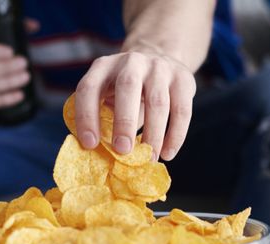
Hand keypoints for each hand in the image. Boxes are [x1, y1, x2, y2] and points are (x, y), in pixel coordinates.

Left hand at [74, 51, 196, 160]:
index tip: (90, 144)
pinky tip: (167, 153)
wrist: (159, 58)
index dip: (86, 116)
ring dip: (153, 134)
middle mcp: (131, 62)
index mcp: (103, 67)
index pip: (89, 88)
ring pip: (158, 101)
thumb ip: (102, 119)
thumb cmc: (125, 92)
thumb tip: (99, 157)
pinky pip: (182, 110)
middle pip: (127, 86)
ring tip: (149, 158)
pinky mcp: (183, 78)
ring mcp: (159, 67)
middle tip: (122, 150)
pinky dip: (175, 135)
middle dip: (124, 121)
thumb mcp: (108, 95)